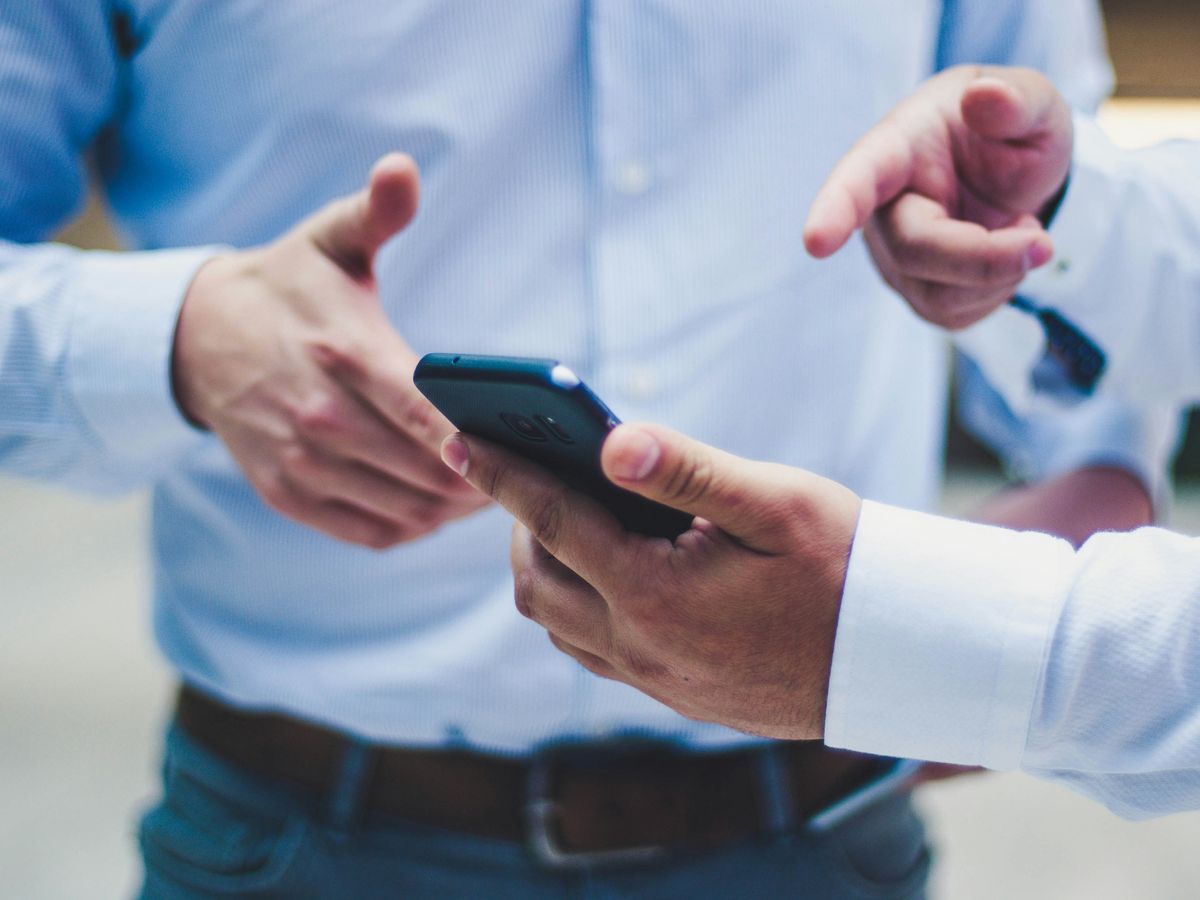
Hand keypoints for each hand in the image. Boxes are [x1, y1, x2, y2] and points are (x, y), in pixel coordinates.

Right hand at [172, 154, 486, 548]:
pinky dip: (415, 527)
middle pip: (426, 471)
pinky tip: (440, 508)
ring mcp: (301, 461)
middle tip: (528, 472)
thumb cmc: (288, 287)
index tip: (524, 448)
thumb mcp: (329, 239)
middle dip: (485, 478)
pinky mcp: (288, 493)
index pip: (426, 413)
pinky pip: (371, 532)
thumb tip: (402, 169)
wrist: (198, 338)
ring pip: (406, 509)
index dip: (479, 441)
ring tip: (495, 490)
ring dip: (456, 509)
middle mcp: (320, 416)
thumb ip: (375, 211)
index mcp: (344, 352)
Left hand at [441, 423, 860, 739]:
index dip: (501, 474)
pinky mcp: (673, 695)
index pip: (552, 521)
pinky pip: (592, 650)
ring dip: (544, 567)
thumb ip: (686, 469)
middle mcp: (641, 647)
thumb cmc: (844, 565)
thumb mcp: (773, 501)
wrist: (897, 655)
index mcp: (656, 594)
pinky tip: (605, 568)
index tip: (457, 438)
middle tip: (526, 472)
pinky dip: (576, 603)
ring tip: (562, 515)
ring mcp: (654, 679)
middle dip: (517, 523)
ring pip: (558, 623)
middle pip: (538, 582)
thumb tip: (610, 440)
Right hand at [805, 65, 1072, 329]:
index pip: (858, 179)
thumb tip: (985, 97)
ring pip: (937, 293)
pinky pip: (955, 314)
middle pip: (913, 250)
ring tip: (1022, 229)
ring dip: (1000, 273)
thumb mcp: (1033, 103)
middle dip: (984, 257)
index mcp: (897, 148)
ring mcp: (893, 258)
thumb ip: (1017, 99)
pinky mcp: (917, 294)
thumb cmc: (1011, 131)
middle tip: (1043, 244)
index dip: (835, 210)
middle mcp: (881, 209)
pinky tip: (1004, 256)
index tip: (816, 242)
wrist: (1017, 177)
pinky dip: (998, 290)